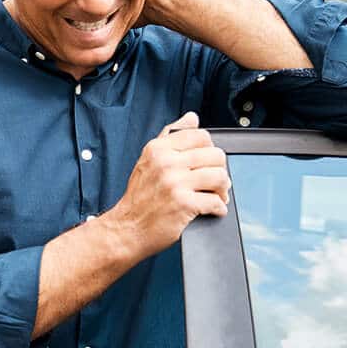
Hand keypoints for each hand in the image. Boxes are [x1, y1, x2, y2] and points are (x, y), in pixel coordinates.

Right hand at [105, 112, 230, 258]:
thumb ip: (170, 137)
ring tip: (213, 196)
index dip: (208, 151)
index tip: (204, 164)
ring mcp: (174, 183)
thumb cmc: (138, 199)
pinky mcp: (183, 204)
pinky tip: (209, 210)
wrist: (126, 229)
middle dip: (218, 171)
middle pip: (216, 156)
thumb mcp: (148, 161)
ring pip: (220, 177)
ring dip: (222, 190)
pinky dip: (218, 209)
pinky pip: (216, 202)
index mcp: (158, 149)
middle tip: (211, 183)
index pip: (201, 136)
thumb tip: (191, 117)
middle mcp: (166, 163)